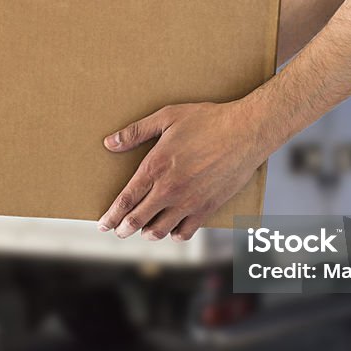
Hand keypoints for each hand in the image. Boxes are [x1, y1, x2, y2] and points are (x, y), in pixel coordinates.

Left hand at [97, 100, 271, 240]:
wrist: (246, 131)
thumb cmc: (208, 120)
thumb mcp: (167, 117)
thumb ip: (136, 131)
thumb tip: (110, 143)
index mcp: (155, 167)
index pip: (125, 200)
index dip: (111, 215)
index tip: (103, 223)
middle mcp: (169, 190)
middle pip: (138, 219)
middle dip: (124, 228)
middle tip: (119, 231)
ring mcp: (189, 201)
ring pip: (160, 230)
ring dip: (148, 233)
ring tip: (144, 231)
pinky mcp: (207, 208)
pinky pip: (185, 232)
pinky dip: (175, 234)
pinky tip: (172, 230)